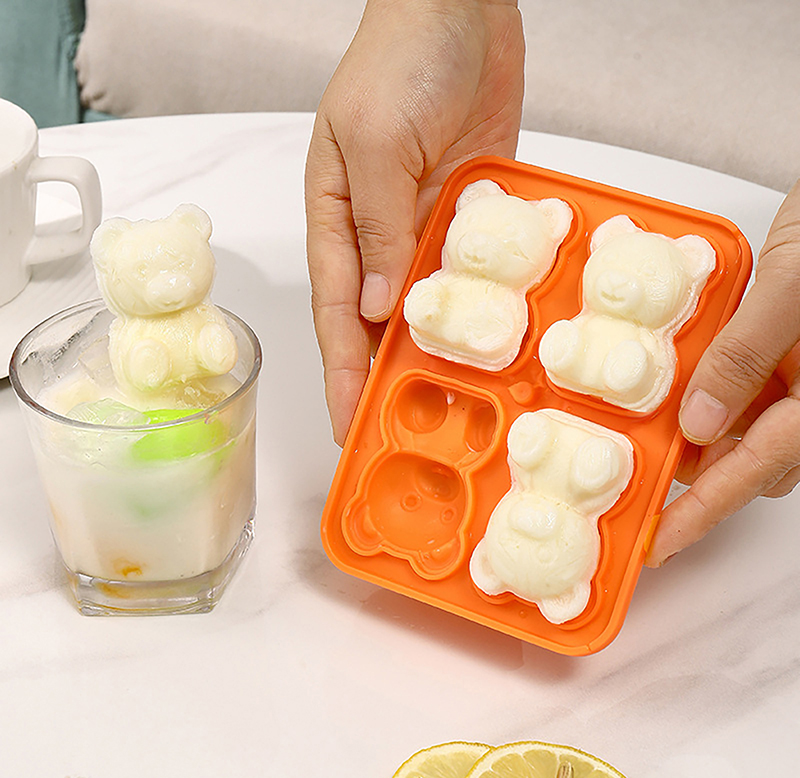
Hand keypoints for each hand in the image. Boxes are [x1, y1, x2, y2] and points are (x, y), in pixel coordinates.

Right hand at [305, 0, 523, 444]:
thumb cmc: (401, 56)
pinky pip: (476, 274)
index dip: (341, 372)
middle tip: (395, 436)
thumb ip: (378, 225)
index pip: (333, 312)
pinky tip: (494, 348)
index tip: (346, 423)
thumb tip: (377, 304)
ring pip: (428, 308)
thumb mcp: (377, 140)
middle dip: (383, 379)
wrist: (461, 6)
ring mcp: (426, 230)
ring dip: (435, 355)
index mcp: (337, 219)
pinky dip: (482, 311)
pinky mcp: (471, 219)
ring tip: (447, 411)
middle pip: (376, 323)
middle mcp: (378, 234)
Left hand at [646, 179, 799, 566]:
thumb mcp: (793, 288)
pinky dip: (711, 393)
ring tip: (649, 419)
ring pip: (745, 431)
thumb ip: (746, 355)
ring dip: (699, 431)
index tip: (657, 543)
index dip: (700, 515)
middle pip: (749, 462)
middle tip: (638, 468)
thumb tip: (699, 423)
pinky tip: (683, 377)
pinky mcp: (789, 356)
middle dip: (695, 472)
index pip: (751, 473)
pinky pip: (746, 391)